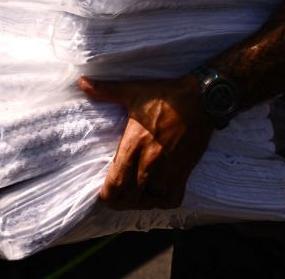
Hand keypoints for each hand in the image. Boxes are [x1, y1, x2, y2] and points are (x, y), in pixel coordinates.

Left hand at [78, 74, 212, 210]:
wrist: (201, 99)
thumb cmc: (166, 95)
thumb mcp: (133, 91)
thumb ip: (106, 91)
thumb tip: (82, 82)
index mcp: (133, 144)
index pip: (115, 184)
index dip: (107, 194)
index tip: (103, 192)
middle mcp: (149, 162)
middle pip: (129, 198)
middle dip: (119, 201)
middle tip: (116, 196)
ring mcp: (168, 170)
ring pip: (149, 202)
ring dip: (139, 202)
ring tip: (134, 195)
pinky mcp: (184, 172)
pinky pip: (172, 199)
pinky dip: (162, 202)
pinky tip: (156, 194)